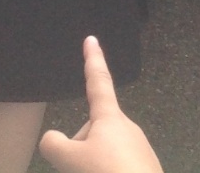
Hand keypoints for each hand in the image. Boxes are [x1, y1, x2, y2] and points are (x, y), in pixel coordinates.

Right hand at [39, 37, 162, 172]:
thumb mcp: (70, 161)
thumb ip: (54, 145)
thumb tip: (51, 139)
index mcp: (110, 118)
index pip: (98, 82)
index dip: (92, 60)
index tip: (92, 39)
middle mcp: (128, 130)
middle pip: (94, 131)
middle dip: (82, 148)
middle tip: (78, 169)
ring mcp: (140, 152)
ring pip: (104, 155)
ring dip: (94, 166)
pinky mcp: (148, 171)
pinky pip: (118, 168)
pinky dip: (108, 172)